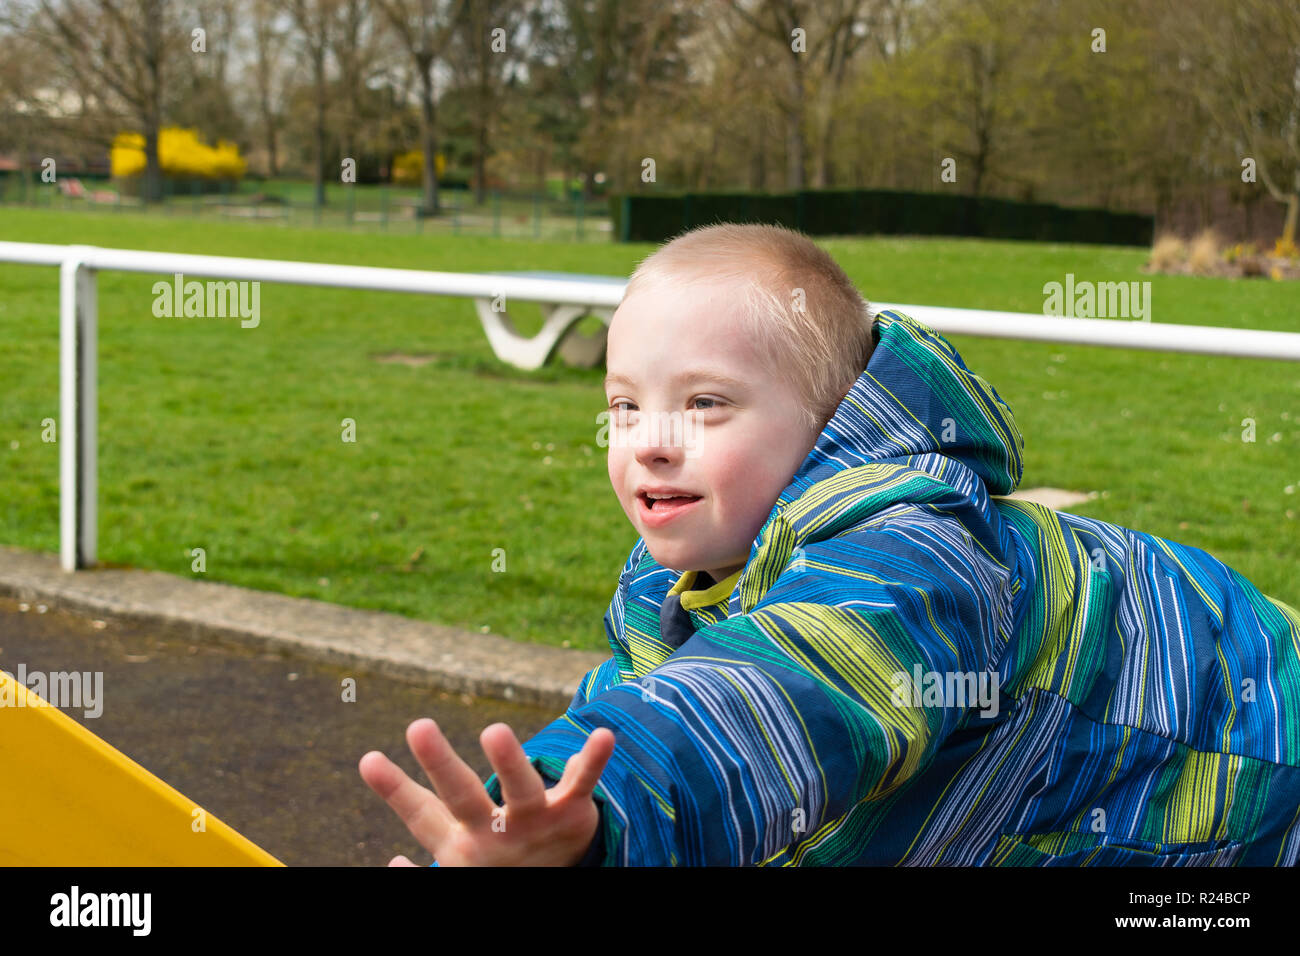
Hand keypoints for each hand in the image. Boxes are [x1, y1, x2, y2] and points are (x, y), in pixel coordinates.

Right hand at [359, 718, 614, 865]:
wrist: (549, 890)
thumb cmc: (499, 866)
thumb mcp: (459, 861)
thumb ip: (430, 843)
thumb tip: (392, 864)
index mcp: (461, 842)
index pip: (422, 814)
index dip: (395, 788)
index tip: (369, 758)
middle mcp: (493, 834)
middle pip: (463, 797)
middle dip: (441, 763)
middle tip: (419, 725)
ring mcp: (534, 822)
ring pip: (520, 791)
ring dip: (508, 762)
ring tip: (494, 731)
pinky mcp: (572, 814)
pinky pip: (583, 784)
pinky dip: (592, 760)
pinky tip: (603, 735)